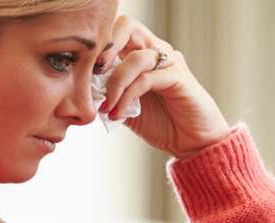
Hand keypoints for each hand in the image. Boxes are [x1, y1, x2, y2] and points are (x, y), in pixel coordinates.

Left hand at [98, 15, 230, 158]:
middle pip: (127, 26)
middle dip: (106, 47)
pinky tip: (119, 113)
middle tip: (94, 72)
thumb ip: (109, 95)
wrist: (192, 144)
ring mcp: (170, 62)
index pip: (117, 31)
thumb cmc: (162, 124)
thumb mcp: (125, 108)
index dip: (98, 45)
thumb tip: (84, 90)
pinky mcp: (179, 77)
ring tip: (107, 106)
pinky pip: (147, 79)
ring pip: (136, 57)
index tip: (83, 71)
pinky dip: (128, 96)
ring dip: (115, 83)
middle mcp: (157, 51)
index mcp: (142, 54)